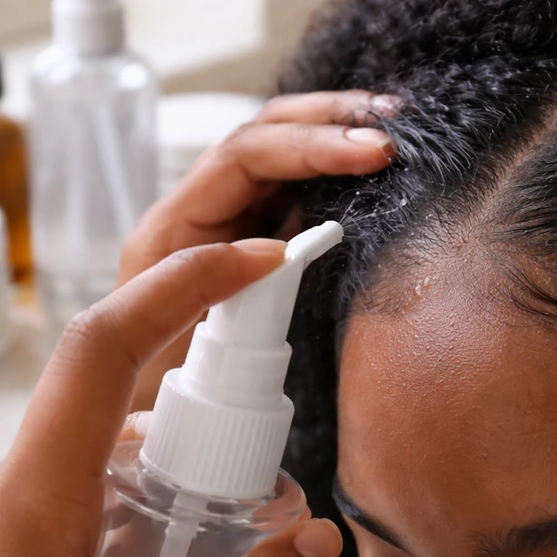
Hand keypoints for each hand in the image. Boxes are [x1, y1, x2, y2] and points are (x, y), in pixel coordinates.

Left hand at [0, 241, 342, 556]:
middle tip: (275, 498)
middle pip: (131, 417)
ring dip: (195, 496)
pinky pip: (105, 517)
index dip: (182, 286)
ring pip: (124, 472)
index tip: (256, 259)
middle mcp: (14, 506)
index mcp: (29, 509)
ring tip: (243, 556)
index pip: (102, 348)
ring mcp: (14, 538)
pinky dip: (163, 532)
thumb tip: (313, 540)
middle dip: (216, 436)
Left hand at [119, 90, 396, 407]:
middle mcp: (201, 210)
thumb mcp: (185, 347)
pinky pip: (299, 188)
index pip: (245, 156)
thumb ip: (219, 292)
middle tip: (396, 126)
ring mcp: (232, 222)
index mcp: (175, 227)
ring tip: (396, 124)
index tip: (371, 157)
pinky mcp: (260, 239)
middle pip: (265, 133)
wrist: (159, 436)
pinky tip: (377, 164)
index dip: (308, 147)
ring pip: (284, 150)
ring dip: (338, 129)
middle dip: (330, 120)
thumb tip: (279, 249)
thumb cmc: (166, 401)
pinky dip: (339, 169)